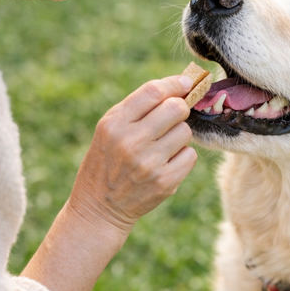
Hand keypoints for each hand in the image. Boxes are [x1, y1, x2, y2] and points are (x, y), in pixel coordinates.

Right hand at [67, 74, 196, 239]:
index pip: (153, 91)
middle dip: (180, 109)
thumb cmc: (108, 160)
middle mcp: (131, 141)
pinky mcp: (164, 182)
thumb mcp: (110, 129)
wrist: (99, 208)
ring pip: (185, 132)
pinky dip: (182, 157)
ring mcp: (149, 163)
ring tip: (162, 147)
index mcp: (114, 123)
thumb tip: (182, 84)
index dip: (175, 83)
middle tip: (173, 118)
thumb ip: (139, 108)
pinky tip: (166, 164)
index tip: (187, 83)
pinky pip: (190, 156)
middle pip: (176, 109)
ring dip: (179, 136)